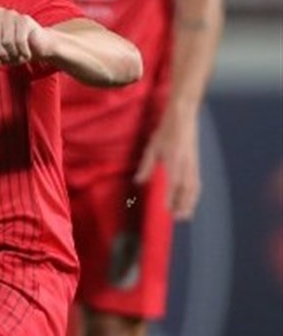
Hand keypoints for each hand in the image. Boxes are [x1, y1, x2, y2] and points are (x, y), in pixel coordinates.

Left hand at [0, 7, 53, 65]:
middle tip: (8, 59)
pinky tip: (26, 54)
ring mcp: (12, 14)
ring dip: (13, 53)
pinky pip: (19, 40)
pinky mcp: (24, 19)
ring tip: (18, 56)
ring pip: (6, 40)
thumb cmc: (14, 49)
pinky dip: (23, 52)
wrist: (38, 46)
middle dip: (0, 53)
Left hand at [133, 104, 200, 219]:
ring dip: (190, 202)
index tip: (166, 210)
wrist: (183, 117)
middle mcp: (186, 165)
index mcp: (174, 161)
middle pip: (187, 190)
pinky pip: (197, 182)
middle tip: (177, 218)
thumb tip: (138, 181)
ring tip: (185, 215)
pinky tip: (191, 200)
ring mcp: (193, 164)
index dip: (170, 197)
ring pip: (194, 188)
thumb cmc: (165, 131)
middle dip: (183, 205)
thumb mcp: (152, 147)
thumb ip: (146, 166)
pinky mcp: (196, 163)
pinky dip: (195, 194)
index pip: (173, 184)